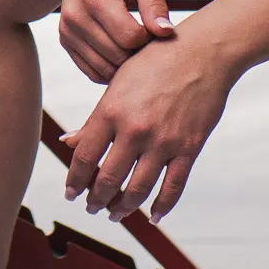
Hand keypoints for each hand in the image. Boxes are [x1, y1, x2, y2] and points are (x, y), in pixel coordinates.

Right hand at [55, 0, 176, 82]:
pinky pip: (91, 71)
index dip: (149, 37)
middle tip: (147, 36)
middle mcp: (75, 15)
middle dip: (138, 52)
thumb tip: (166, 34)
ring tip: (134, 43)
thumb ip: (155, 4)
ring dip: (125, 64)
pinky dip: (109, 69)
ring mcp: (67, 30)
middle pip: (117, 56)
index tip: (153, 25)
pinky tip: (121, 52)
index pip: (129, 37)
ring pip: (104, 68)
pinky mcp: (65, 39)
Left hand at [61, 32, 235, 223]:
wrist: (201, 52)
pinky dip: (162, 206)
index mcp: (111, 111)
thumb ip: (94, 118)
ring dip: (124, 208)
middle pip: (108, 180)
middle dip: (96, 200)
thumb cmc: (153, 61)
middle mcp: (135, 130)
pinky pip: (173, 187)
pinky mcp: (189, 148)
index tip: (70, 193)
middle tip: (91, 208)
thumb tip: (68, 141)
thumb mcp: (116, 83)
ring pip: (138, 190)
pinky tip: (153, 216)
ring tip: (116, 214)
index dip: (74, 180)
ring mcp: (164, 141)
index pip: (84, 156)